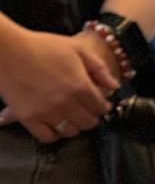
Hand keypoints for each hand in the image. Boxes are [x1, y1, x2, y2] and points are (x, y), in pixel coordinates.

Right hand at [0, 28, 116, 141]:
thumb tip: (114, 87)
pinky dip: (53, 134)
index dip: (102, 105)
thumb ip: (99, 69)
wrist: (6, 49)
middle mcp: (66, 102)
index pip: (102, 108)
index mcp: (80, 86)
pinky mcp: (28, 117)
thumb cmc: (41, 46)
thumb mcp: (77, 50)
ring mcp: (46, 112)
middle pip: (89, 123)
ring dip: (74, 126)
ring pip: (71, 132)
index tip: (99, 103)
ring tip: (70, 117)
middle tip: (85, 110)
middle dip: (90, 116)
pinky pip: (47, 137)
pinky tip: (54, 125)